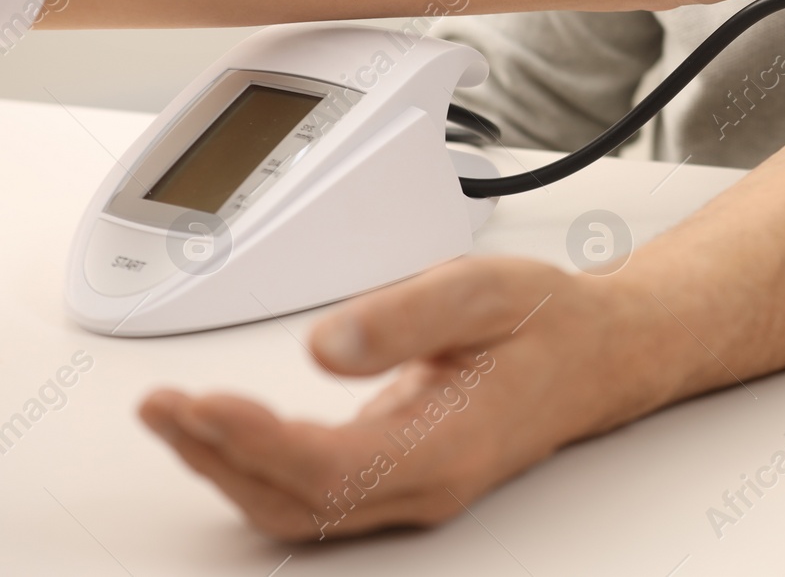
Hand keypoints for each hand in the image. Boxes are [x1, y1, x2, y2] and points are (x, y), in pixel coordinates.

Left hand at [137, 259, 666, 540]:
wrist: (604, 354)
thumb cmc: (552, 321)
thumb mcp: (486, 290)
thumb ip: (404, 314)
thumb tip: (325, 347)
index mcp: (452, 442)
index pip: (328, 468)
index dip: (253, 443)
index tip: (200, 402)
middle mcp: (429, 483)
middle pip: (298, 504)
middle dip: (218, 458)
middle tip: (163, 406)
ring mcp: (414, 489)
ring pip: (299, 510)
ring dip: (228, 468)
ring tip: (178, 416)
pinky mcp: (403, 478)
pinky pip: (315, 494)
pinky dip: (258, 467)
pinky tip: (228, 431)